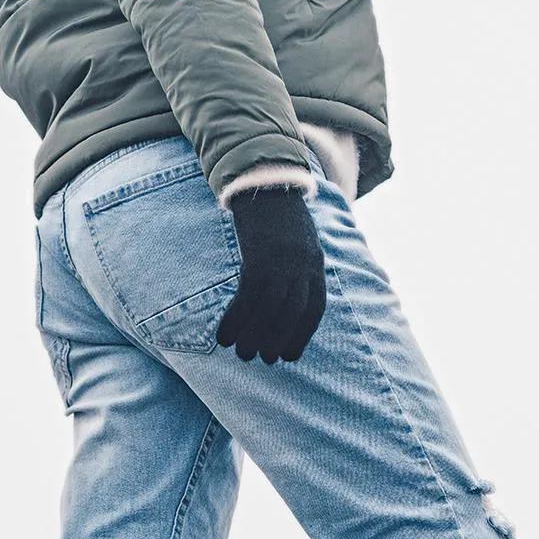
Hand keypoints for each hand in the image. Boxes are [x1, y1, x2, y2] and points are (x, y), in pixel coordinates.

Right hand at [217, 186, 326, 363]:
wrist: (264, 179)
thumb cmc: (278, 214)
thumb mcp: (298, 241)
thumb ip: (298, 267)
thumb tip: (286, 299)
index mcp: (315, 264)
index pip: (315, 309)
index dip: (302, 336)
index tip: (289, 356)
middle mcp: (303, 266)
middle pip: (293, 314)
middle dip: (278, 340)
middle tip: (262, 360)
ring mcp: (282, 261)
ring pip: (270, 310)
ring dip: (254, 336)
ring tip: (241, 354)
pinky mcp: (259, 257)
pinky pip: (247, 297)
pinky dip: (236, 320)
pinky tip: (223, 335)